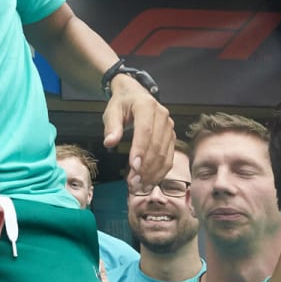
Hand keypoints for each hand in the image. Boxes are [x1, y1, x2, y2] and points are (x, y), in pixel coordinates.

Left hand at [101, 75, 172, 190]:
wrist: (136, 95)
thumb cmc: (123, 104)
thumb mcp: (112, 110)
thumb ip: (111, 126)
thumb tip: (109, 143)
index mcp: (146, 106)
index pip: (145, 130)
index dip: (140, 150)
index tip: (133, 167)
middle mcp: (162, 116)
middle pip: (156, 146)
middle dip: (145, 167)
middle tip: (133, 183)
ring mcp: (169, 128)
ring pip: (164, 155)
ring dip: (153, 173)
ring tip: (139, 186)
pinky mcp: (171, 138)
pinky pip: (168, 158)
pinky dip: (159, 172)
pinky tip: (149, 182)